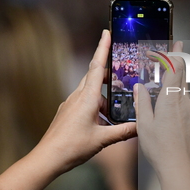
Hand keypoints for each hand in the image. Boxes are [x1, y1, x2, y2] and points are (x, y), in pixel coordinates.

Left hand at [0, 30, 136, 189]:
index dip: (102, 48)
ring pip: (91, 91)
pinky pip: (85, 102)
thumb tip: (142, 127)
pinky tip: (104, 119)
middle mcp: (77, 97)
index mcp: (87, 98)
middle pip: (94, 76)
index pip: (97, 67)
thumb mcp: (102, 140)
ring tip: (118, 104)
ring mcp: (70, 104)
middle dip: (107, 70)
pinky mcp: (68, 113)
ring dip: (105, 94)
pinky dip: (97, 105)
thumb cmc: (72, 147)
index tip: (106, 32)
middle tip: (122, 66)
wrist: (48, 158)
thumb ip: (123, 132)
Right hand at [135, 42, 189, 189]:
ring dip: (176, 83)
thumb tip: (139, 87)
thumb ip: (142, 102)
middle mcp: (184, 102)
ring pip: (184, 91)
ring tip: (165, 83)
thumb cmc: (159, 146)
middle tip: (173, 54)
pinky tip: (168, 107)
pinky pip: (185, 104)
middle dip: (178, 63)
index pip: (176, 68)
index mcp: (171, 98)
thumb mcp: (144, 123)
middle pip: (184, 76)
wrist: (179, 167)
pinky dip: (178, 98)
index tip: (176, 43)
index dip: (175, 53)